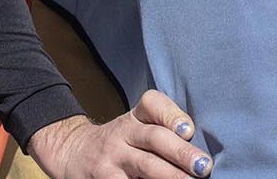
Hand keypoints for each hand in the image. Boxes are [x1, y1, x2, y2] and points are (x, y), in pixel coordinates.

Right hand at [28, 90, 211, 177]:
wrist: (72, 152)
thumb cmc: (119, 142)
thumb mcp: (135, 125)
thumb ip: (163, 129)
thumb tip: (199, 152)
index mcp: (135, 116)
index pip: (152, 104)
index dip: (171, 115)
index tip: (188, 130)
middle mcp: (124, 133)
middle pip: (154, 138)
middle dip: (181, 153)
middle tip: (204, 166)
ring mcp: (113, 158)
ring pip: (144, 165)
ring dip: (170, 175)